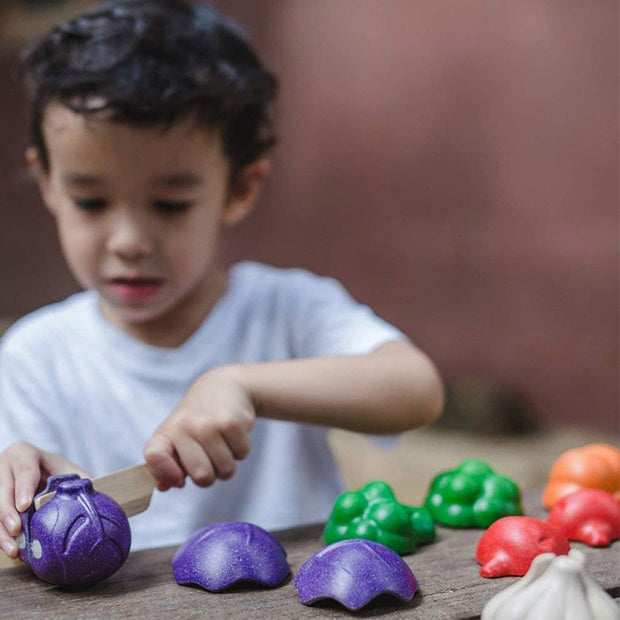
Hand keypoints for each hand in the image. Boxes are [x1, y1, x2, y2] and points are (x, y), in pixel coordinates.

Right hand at [0, 442, 89, 558]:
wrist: (33, 470)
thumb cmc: (51, 470)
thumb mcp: (63, 468)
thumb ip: (76, 479)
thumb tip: (93, 496)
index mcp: (23, 454)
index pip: (23, 470)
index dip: (23, 488)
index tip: (25, 506)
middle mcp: (3, 467)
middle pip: (1, 491)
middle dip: (7, 513)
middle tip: (17, 530)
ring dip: (1, 531)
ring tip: (13, 550)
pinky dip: (0, 536)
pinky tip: (11, 550)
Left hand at [144, 366, 254, 491]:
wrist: (225, 386)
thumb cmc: (198, 418)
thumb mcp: (178, 436)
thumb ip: (169, 463)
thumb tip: (164, 486)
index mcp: (166, 432)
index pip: (154, 456)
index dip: (166, 473)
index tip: (179, 480)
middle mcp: (185, 426)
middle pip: (202, 476)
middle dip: (211, 476)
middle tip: (211, 460)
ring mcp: (209, 424)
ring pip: (226, 469)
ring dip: (228, 463)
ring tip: (223, 444)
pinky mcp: (232, 422)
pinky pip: (242, 454)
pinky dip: (240, 449)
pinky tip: (233, 433)